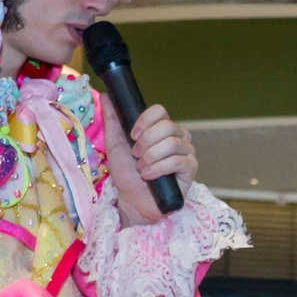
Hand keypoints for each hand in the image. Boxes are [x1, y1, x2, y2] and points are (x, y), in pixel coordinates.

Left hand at [105, 103, 197, 227]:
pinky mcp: (190, 169)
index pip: (160, 111)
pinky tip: (149, 176)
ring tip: (141, 168)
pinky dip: (160, 168)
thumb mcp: (114, 144)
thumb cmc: (126, 174)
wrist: (133, 200)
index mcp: (161, 129)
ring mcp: (186, 153)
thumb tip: (106, 95)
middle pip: (167, 126)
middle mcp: (177, 137)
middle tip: (136, 155)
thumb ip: (112, 120)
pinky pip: (178, 161)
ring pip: (173, 143)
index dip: (145, 120)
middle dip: (147, 142)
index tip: (132, 135)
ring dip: (152, 156)